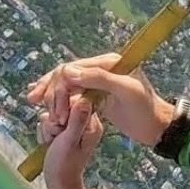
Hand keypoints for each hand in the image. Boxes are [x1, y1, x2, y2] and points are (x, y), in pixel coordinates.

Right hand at [27, 54, 173, 146]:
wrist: (157, 127)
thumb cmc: (145, 109)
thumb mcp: (125, 91)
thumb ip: (99, 79)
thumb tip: (68, 72)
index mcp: (110, 62)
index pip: (75, 67)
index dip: (59, 82)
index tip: (48, 101)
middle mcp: (102, 68)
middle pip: (67, 73)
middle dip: (50, 86)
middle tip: (34, 100)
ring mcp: (98, 83)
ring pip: (67, 83)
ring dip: (50, 92)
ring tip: (32, 100)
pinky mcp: (96, 96)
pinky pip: (72, 93)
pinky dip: (57, 97)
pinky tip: (42, 101)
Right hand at [39, 94, 104, 188]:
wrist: (58, 182)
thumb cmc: (64, 164)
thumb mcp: (70, 141)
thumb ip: (77, 120)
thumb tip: (83, 98)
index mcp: (92, 123)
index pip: (77, 99)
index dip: (64, 106)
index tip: (61, 122)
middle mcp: (84, 122)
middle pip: (63, 103)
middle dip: (54, 119)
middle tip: (56, 135)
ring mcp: (72, 126)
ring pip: (53, 113)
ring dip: (48, 127)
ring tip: (53, 142)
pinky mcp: (62, 130)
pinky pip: (48, 121)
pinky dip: (45, 131)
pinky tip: (49, 143)